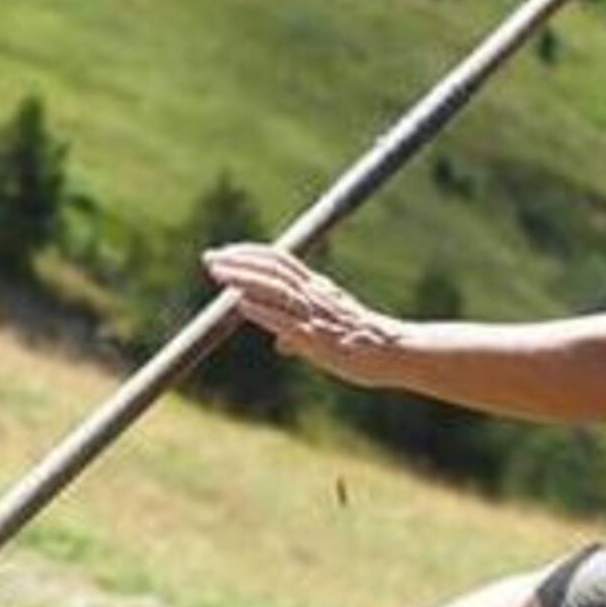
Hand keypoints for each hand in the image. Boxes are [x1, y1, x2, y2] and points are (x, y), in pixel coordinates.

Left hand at [202, 243, 410, 387]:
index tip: (225, 253)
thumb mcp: (330, 331)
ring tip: (218, 273)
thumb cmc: (365, 344)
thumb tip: (280, 344)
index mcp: (318, 289)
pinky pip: (286, 321)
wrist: (397, 353)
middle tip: (209, 258)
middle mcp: (315, 295)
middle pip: (272, 269)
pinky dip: (262, 310)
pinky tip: (241, 304)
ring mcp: (316, 315)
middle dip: (239, 261)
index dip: (251, 253)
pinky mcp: (319, 339)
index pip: (280, 260)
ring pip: (276, 289)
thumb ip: (301, 334)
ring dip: (244, 278)